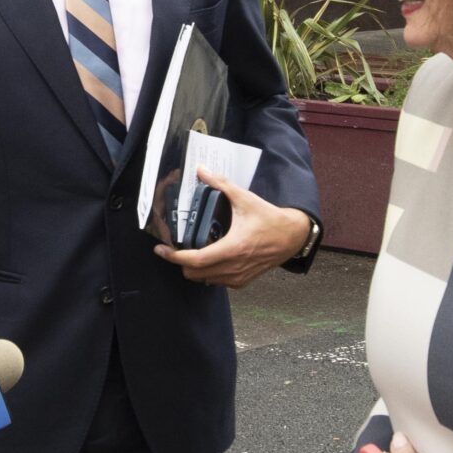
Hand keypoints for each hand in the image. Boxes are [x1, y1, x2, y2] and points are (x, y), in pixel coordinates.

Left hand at [154, 171, 311, 288]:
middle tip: (177, 248)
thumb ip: (221, 184)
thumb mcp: (245, 199)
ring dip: (195, 268)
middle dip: (181, 262)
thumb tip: (201, 171)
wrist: (292, 237)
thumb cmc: (270, 219)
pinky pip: (217, 281)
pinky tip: (212, 258)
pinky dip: (209, 273)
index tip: (161, 250)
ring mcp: (238, 277)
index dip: (173, 257)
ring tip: (194, 251)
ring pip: (204, 279)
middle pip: (194, 273)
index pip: (194, 260)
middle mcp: (233, 267)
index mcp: (231, 248)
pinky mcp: (243, 282)